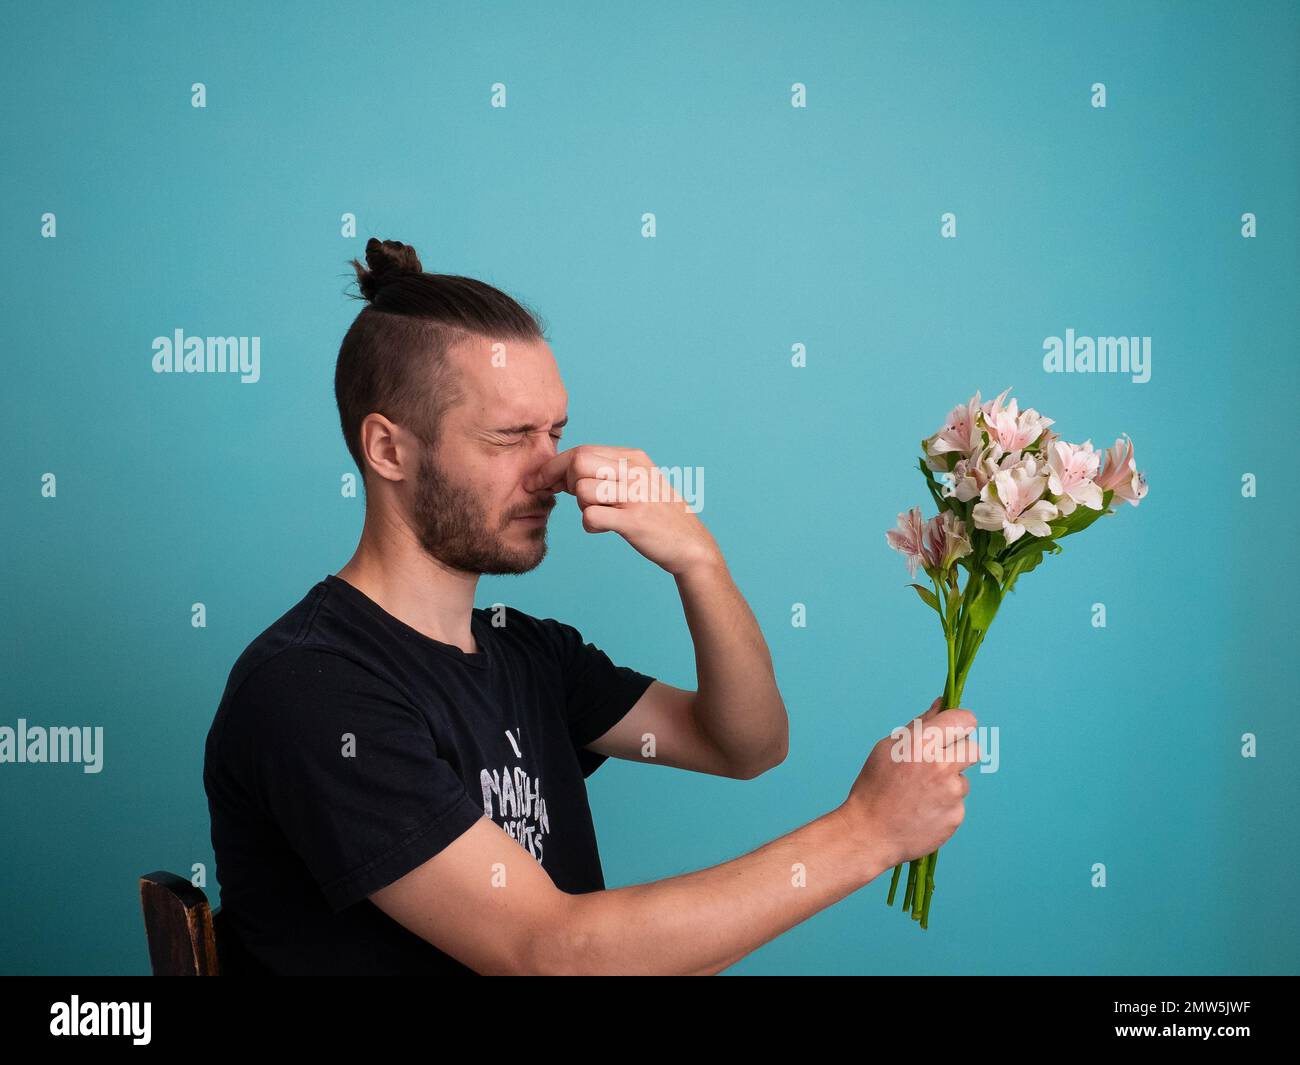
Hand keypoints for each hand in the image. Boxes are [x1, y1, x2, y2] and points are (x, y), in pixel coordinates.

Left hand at [523, 444, 720, 576]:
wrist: (691, 544)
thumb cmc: (658, 515)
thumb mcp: (638, 481)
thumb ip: (607, 472)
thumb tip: (563, 472)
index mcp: (634, 458)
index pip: (582, 450)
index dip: (555, 466)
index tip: (542, 480)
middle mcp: (635, 472)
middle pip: (578, 463)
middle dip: (563, 481)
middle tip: (571, 497)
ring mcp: (636, 495)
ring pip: (582, 491)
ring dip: (582, 506)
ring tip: (599, 514)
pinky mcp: (634, 521)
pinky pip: (591, 517)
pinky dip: (590, 525)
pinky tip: (604, 528)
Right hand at [838, 696, 978, 873]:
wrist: (869, 833)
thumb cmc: (875, 786)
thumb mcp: (888, 748)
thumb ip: (920, 725)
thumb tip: (941, 704)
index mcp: (921, 743)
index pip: (965, 720)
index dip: (960, 723)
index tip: (954, 729)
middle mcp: (941, 765)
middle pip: (974, 749)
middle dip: (959, 753)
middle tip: (938, 762)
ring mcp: (951, 793)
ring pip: (963, 779)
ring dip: (949, 782)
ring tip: (921, 793)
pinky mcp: (956, 815)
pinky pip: (957, 803)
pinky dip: (945, 805)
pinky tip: (923, 810)